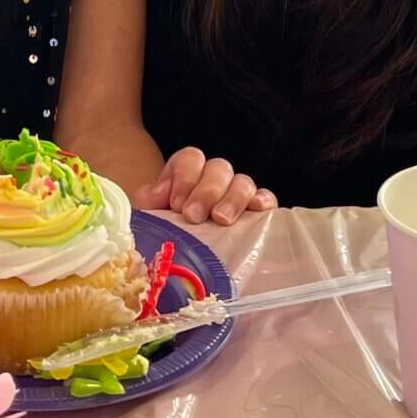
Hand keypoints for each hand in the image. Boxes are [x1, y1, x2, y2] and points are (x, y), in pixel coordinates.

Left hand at [135, 149, 277, 227]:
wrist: (181, 259)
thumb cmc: (166, 232)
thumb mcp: (150, 214)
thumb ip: (149, 199)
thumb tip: (162, 193)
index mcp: (188, 173)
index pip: (191, 158)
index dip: (185, 177)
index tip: (176, 204)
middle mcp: (214, 179)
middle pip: (219, 168)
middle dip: (206, 191)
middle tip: (193, 216)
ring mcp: (238, 194)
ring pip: (243, 182)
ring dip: (232, 199)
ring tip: (221, 220)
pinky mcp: (257, 213)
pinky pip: (267, 198)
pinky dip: (263, 200)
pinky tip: (256, 209)